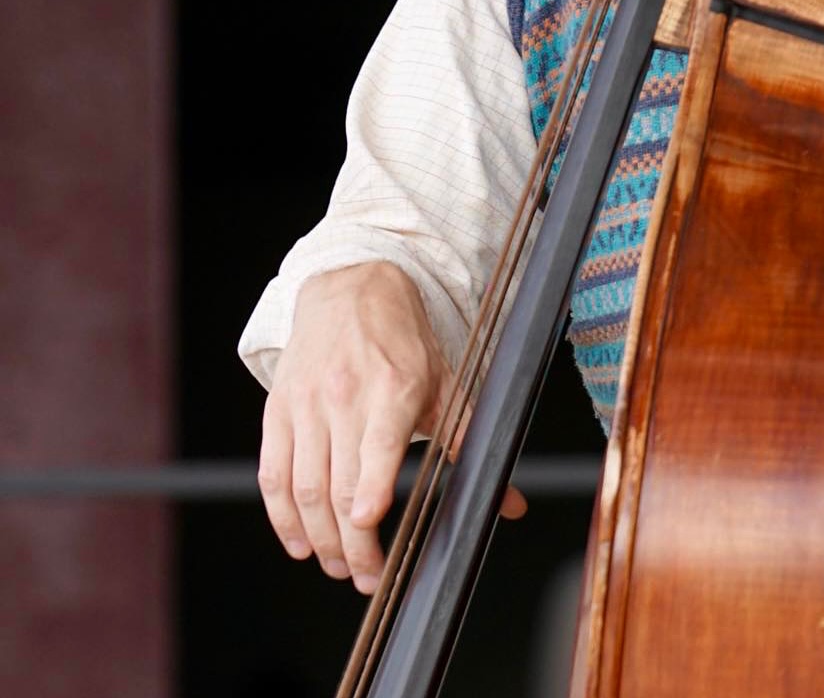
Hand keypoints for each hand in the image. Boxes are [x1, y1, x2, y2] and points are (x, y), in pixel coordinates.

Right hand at [258, 263, 525, 594]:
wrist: (351, 287)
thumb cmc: (402, 341)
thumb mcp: (444, 382)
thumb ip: (468, 444)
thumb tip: (509, 504)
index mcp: (393, 387)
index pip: (376, 446)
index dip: (370, 492)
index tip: (369, 526)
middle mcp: (345, 396)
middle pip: (337, 485)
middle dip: (349, 544)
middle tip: (365, 577)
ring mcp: (307, 403)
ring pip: (303, 486)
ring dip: (317, 539)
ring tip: (338, 566)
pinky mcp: (279, 409)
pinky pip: (273, 473)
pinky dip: (281, 516)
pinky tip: (299, 541)